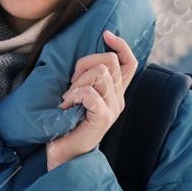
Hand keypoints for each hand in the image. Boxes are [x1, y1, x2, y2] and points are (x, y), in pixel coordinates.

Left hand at [45, 29, 137, 170]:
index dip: (121, 45)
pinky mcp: (103, 118)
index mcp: (114, 93)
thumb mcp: (78, 96)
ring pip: (99, 73)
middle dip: (84, 65)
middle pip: (109, 61)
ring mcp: (113, 109)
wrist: (62, 155)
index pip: (129, 62)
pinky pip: (89, 92)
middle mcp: (118, 100)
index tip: (105, 35)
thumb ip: (86, 79)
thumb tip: (85, 58)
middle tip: (71, 84)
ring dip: (77, 82)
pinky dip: (73, 96)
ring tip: (68, 99)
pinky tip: (66, 107)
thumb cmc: (65, 124)